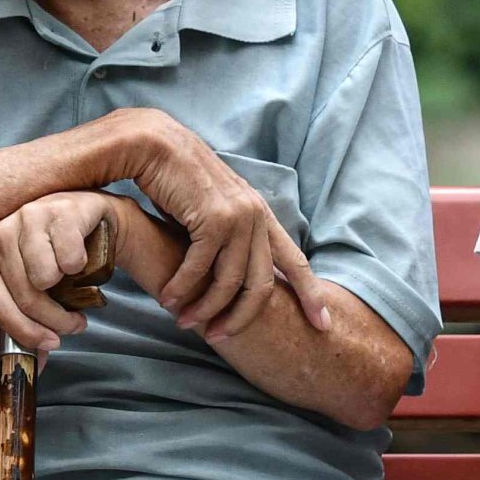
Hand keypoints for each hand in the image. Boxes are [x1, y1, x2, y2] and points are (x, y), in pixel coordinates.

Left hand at [0, 190, 122, 355]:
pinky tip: (80, 257)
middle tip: (73, 325)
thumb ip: (30, 320)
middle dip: (55, 321)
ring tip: (74, 284)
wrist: (89, 216)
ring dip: (69, 291)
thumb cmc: (56, 253)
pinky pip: (69, 259)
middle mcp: (0, 232)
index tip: (50, 344)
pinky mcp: (57, 210)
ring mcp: (27, 216)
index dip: (25, 332)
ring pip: (46, 278)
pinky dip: (80, 266)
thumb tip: (35, 365)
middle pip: (25, 296)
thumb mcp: (36, 284)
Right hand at [112, 113, 322, 338]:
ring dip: (206, 308)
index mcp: (261, 215)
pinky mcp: (212, 218)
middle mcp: (256, 215)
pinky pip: (200, 268)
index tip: (324, 325)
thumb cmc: (178, 180)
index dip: (311, 294)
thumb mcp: (213, 211)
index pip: (295, 260)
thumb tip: (229, 273)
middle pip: (262, 284)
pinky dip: (183, 288)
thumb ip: (227, 237)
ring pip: (230, 282)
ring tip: (185, 323)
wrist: (155, 142)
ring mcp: (237, 217)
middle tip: (218, 338)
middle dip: (241, 317)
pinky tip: (168, 299)